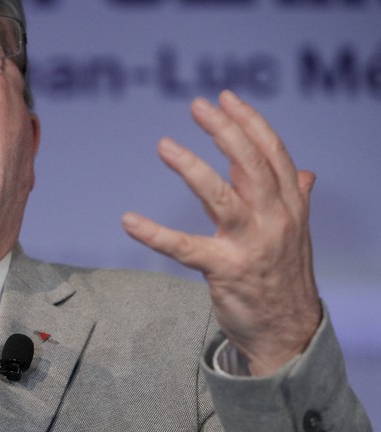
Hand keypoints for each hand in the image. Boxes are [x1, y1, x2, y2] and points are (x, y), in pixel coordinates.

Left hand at [121, 90, 321, 375]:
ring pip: (221, 197)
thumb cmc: (285, 276)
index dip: (250, 122)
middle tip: (197, 106)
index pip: (273, 154)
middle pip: (250, 165)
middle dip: (224, 131)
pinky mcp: (224, 271)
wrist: (288, 333)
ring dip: (192, 169)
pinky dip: (155, 234)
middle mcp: (276, 220)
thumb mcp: (296, 233)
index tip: (225, 98)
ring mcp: (251, 245)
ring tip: (164, 145)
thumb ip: (295, 198)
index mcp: (291, 206)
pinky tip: (129, 221)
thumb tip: (304, 171)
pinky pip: (184, 248)